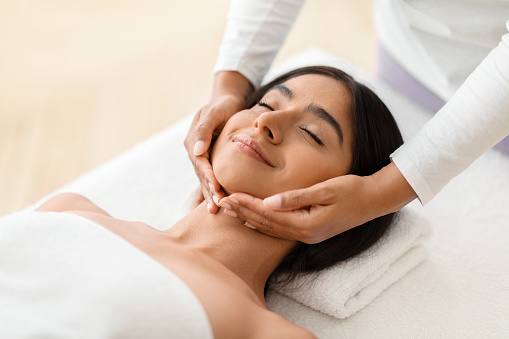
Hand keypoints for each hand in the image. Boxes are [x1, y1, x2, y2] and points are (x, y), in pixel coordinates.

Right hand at [184, 71, 252, 212]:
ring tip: (216, 211)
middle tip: (218, 205)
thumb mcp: (212, 112)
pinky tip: (211, 208)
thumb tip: (197, 150)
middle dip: (209, 191)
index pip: (200, 162)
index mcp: (194, 142)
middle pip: (202, 175)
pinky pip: (209, 179)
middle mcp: (195, 153)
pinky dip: (209, 193)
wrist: (226, 103)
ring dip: (209, 195)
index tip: (217, 187)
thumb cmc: (221, 106)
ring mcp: (201, 159)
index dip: (208, 175)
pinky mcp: (210, 162)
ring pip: (204, 180)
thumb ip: (204, 129)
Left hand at [219, 163, 416, 243]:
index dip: (246, 204)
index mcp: (306, 224)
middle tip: (220, 203)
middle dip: (242, 212)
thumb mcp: (326, 190)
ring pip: (270, 228)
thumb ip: (296, 198)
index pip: (267, 215)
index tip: (228, 195)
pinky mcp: (310, 231)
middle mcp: (304, 234)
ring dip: (249, 218)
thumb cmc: (352, 190)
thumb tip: (268, 202)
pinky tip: (251, 219)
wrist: (374, 201)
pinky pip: (279, 229)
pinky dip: (263, 223)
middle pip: (265, 224)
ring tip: (229, 211)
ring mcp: (307, 235)